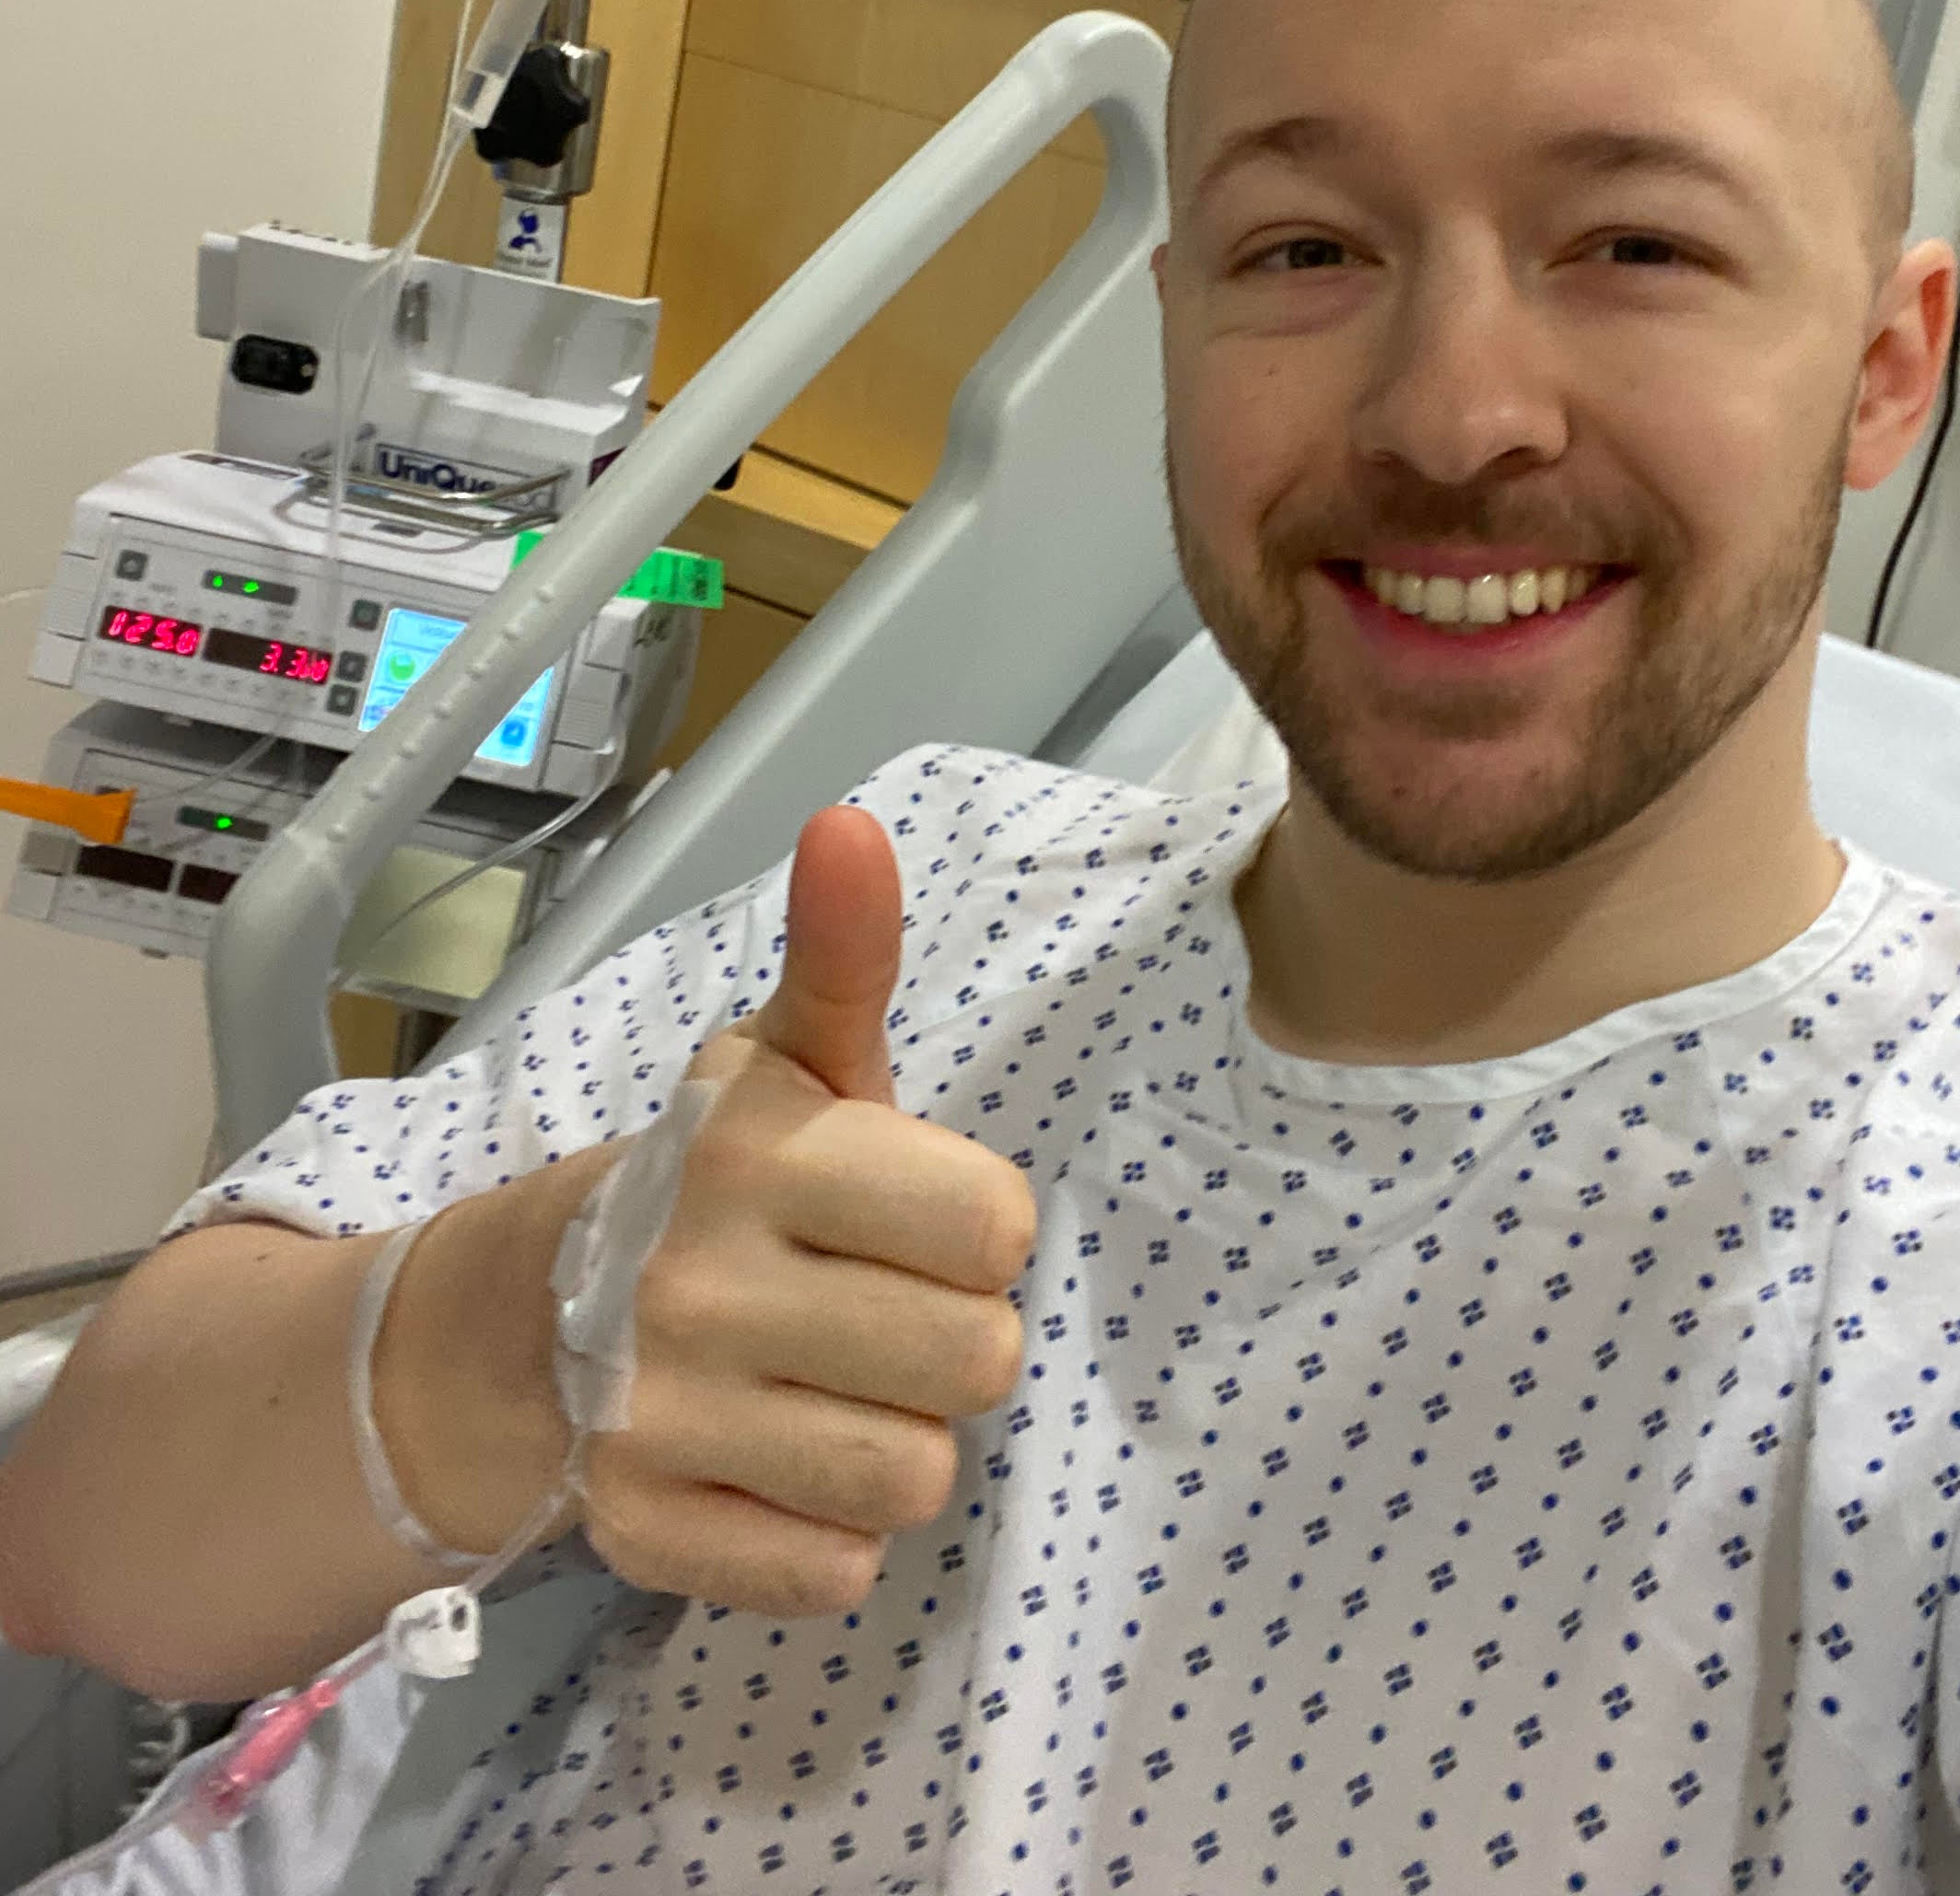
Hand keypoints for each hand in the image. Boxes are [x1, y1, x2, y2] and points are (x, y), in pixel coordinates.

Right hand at [574, 805, 1037, 1615]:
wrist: (526, 1317)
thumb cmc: (718, 1177)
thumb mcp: (788, 1059)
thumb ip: (844, 953)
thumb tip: (852, 824)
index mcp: (759, 1152)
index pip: (993, 1225)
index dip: (977, 1230)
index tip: (918, 1220)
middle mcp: (699, 1283)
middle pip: (976, 1361)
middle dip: (951, 1338)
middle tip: (879, 1311)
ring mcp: (662, 1419)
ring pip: (912, 1477)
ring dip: (894, 1440)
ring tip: (833, 1388)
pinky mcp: (644, 1537)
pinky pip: (833, 1574)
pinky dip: (826, 1534)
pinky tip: (779, 1465)